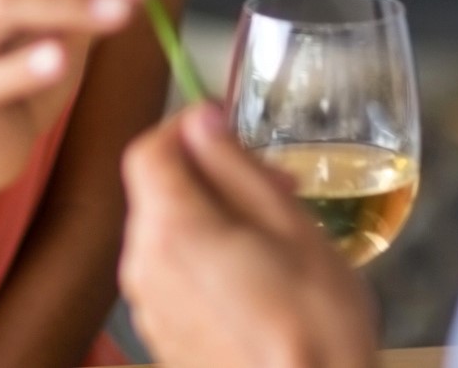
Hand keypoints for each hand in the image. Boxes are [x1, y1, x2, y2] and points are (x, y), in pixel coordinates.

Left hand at [121, 104, 378, 367]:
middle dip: (207, 174)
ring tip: (274, 234)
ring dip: (208, 216)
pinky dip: (203, 259)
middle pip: (155, 190)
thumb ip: (235, 165)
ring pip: (165, 233)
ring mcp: (148, 308)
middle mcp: (143, 266)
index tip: (223, 125)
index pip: (147, 149)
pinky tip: (256, 276)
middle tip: (272, 182)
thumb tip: (203, 120)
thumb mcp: (289, 225)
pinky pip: (171, 276)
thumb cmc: (314, 324)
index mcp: (170, 228)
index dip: (182, 128)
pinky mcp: (161, 338)